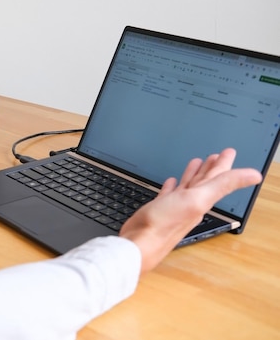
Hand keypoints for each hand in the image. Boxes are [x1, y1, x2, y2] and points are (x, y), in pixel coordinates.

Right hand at [120, 148, 261, 273]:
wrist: (140, 243)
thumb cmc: (165, 223)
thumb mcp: (198, 199)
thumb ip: (224, 185)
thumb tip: (255, 175)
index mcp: (201, 199)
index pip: (217, 178)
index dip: (223, 164)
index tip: (228, 152)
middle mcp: (190, 202)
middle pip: (203, 181)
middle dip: (211, 167)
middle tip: (216, 155)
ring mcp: (174, 206)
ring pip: (187, 186)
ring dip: (193, 174)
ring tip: (196, 162)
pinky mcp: (159, 209)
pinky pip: (169, 195)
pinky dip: (171, 187)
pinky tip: (170, 182)